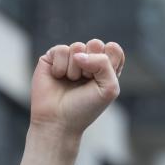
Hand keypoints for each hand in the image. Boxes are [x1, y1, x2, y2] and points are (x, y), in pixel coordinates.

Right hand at [14, 40, 124, 164]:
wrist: (58, 121)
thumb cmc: (85, 108)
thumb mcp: (109, 88)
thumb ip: (104, 63)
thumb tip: (78, 54)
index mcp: (104, 67)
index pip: (113, 48)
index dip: (108, 62)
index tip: (101, 80)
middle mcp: (87, 60)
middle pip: (96, 43)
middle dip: (92, 64)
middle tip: (85, 81)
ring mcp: (69, 58)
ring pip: (77, 47)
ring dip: (75, 69)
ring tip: (71, 82)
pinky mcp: (51, 58)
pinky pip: (61, 49)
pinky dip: (61, 67)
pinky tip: (58, 77)